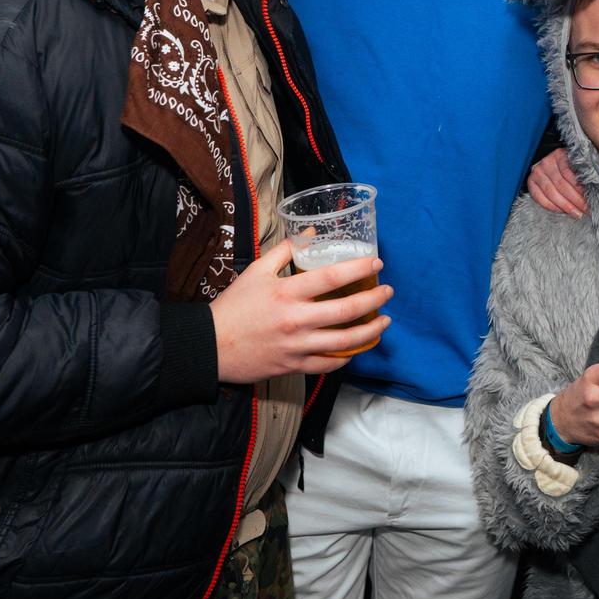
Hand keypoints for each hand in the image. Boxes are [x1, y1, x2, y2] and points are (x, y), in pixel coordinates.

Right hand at [207, 239, 392, 383]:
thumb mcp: (256, 271)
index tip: (377, 264)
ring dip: (370, 331)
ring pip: (345, 341)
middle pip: (346, 310)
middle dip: (374, 300)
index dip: (359, 268)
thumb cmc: (234, 306)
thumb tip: (313, 232)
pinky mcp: (295, 365)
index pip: (332, 277)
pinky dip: (347, 356)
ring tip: (384, 321)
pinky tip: (358, 347)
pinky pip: (329, 363)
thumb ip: (287, 250)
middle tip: (388, 293)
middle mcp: (296, 319)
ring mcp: (297, 345)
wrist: (210, 346)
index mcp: (287, 292)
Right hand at [527, 147, 587, 216]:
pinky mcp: (531, 182)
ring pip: (551, 193)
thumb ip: (584, 171)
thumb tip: (597, 188)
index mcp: (560, 155)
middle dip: (576, 200)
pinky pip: (540, 198)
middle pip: (561, 185)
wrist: (552, 162)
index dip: (581, 189)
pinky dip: (552, 207)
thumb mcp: (576, 163)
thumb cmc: (568, 164)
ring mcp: (537, 172)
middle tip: (586, 210)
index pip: (570, 174)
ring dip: (566, 206)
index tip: (592, 199)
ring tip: (577, 213)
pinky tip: (563, 211)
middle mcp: (547, 162)